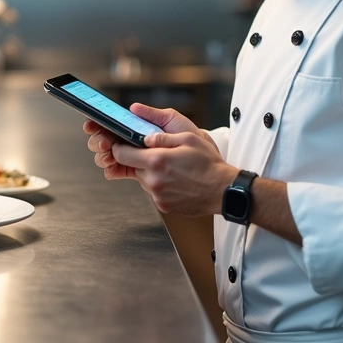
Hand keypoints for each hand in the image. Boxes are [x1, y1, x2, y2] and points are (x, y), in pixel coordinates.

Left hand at [111, 127, 236, 216]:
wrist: (223, 190)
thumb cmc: (209, 164)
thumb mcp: (188, 139)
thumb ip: (162, 136)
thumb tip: (145, 138)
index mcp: (156, 160)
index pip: (121, 154)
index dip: (120, 147)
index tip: (123, 144)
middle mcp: (153, 180)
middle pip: (133, 167)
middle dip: (141, 160)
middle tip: (159, 155)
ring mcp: (157, 195)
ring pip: (143, 180)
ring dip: (151, 173)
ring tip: (172, 168)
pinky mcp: (163, 205)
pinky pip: (154, 192)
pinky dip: (160, 185)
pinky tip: (176, 180)